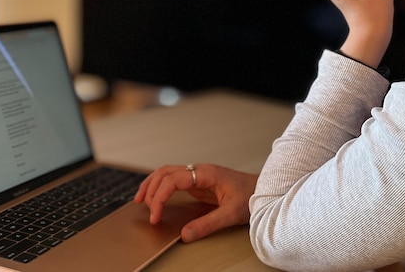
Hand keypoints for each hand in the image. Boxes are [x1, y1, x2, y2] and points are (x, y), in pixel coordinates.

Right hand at [134, 164, 257, 242]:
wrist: (264, 190)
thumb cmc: (252, 196)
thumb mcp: (232, 213)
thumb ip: (208, 224)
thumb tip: (185, 235)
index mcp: (206, 173)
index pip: (173, 180)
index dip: (160, 197)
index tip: (156, 216)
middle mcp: (199, 170)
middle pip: (165, 172)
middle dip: (151, 189)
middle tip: (146, 210)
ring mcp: (198, 174)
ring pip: (167, 173)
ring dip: (152, 185)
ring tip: (141, 200)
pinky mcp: (199, 182)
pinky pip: (174, 180)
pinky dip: (161, 186)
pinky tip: (156, 197)